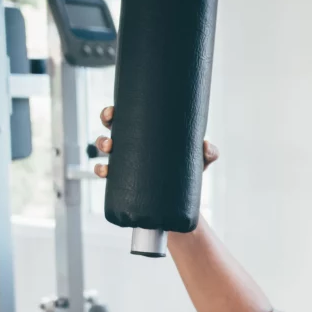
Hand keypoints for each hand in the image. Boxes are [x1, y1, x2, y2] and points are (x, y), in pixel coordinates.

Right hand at [92, 106, 219, 177]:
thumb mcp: (201, 159)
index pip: (127, 117)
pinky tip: (103, 171)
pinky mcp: (126, 181)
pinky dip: (101, 170)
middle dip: (105, 125)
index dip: (113, 112)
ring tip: (109, 150)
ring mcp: (128, 163)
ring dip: (101, 146)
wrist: (185, 198)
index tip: (112, 112)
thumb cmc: (191, 171)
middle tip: (111, 131)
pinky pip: (108, 173)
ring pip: (106, 150)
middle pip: (112, 129)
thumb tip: (205, 145)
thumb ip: (210, 152)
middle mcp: (134, 145)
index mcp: (147, 133)